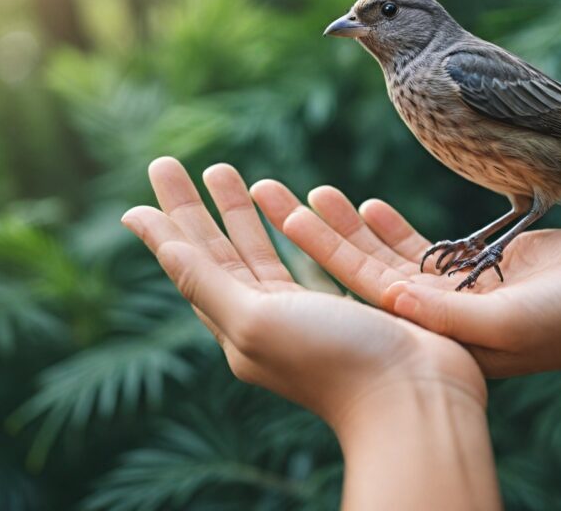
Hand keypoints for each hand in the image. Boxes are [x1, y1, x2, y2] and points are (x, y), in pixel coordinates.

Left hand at [120, 158, 485, 428]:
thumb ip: (208, 282)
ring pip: (267, 253)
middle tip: (180, 165)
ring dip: (248, 213)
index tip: (145, 190)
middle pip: (225, 254)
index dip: (167, 229)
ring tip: (235, 174)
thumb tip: (161, 243)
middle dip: (203, 208)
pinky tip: (304, 208)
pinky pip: (315, 259)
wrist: (416, 395)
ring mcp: (309, 314)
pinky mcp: (349, 307)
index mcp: (239, 327)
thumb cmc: (334, 360)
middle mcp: (268, 321)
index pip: (192, 267)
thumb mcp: (256, 321)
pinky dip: (304, 230)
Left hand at [250, 181, 560, 376]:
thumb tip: (391, 301)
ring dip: (349, 223)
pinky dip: (392, 227)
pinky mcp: (475, 269)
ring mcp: (453, 292)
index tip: (285, 211)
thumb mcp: (510, 322)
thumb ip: (452, 313)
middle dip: (319, 230)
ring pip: (387, 253)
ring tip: (312, 191)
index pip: (363, 284)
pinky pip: (421, 247)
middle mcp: (434, 315)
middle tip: (272, 191)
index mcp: (435, 332)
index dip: (322, 248)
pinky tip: (366, 205)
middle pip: (363, 264)